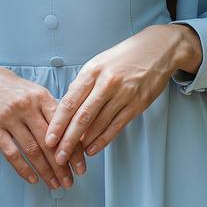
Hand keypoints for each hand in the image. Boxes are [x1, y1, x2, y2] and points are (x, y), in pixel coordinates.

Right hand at [0, 53, 87, 187]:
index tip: (80, 165)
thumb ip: (49, 109)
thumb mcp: (33, 90)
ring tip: (54, 184)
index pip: (63, 126)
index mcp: (41, 96)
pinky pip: (11, 152)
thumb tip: (70, 133)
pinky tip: (33, 178)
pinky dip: (23, 168)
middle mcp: (26, 106)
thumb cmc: (8, 85)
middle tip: (70, 181)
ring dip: (45, 171)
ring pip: (32, 150)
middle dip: (62, 165)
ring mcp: (9, 117)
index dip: (73, 148)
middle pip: (49, 142)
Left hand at [43, 24, 199, 160]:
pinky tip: (93, 149)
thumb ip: (82, 83)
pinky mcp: (138, 104)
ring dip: (84, 143)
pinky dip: (103, 140)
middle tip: (58, 156)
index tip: (49, 139)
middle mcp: (106, 83)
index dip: (57, 124)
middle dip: (68, 140)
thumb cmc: (124, 56)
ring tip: (73, 156)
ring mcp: (123, 94)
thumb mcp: (98, 62)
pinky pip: (116, 126)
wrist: (158, 49)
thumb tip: (66, 105)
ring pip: (99, 124)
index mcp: (92, 71)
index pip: (69, 102)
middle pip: (82, 117)